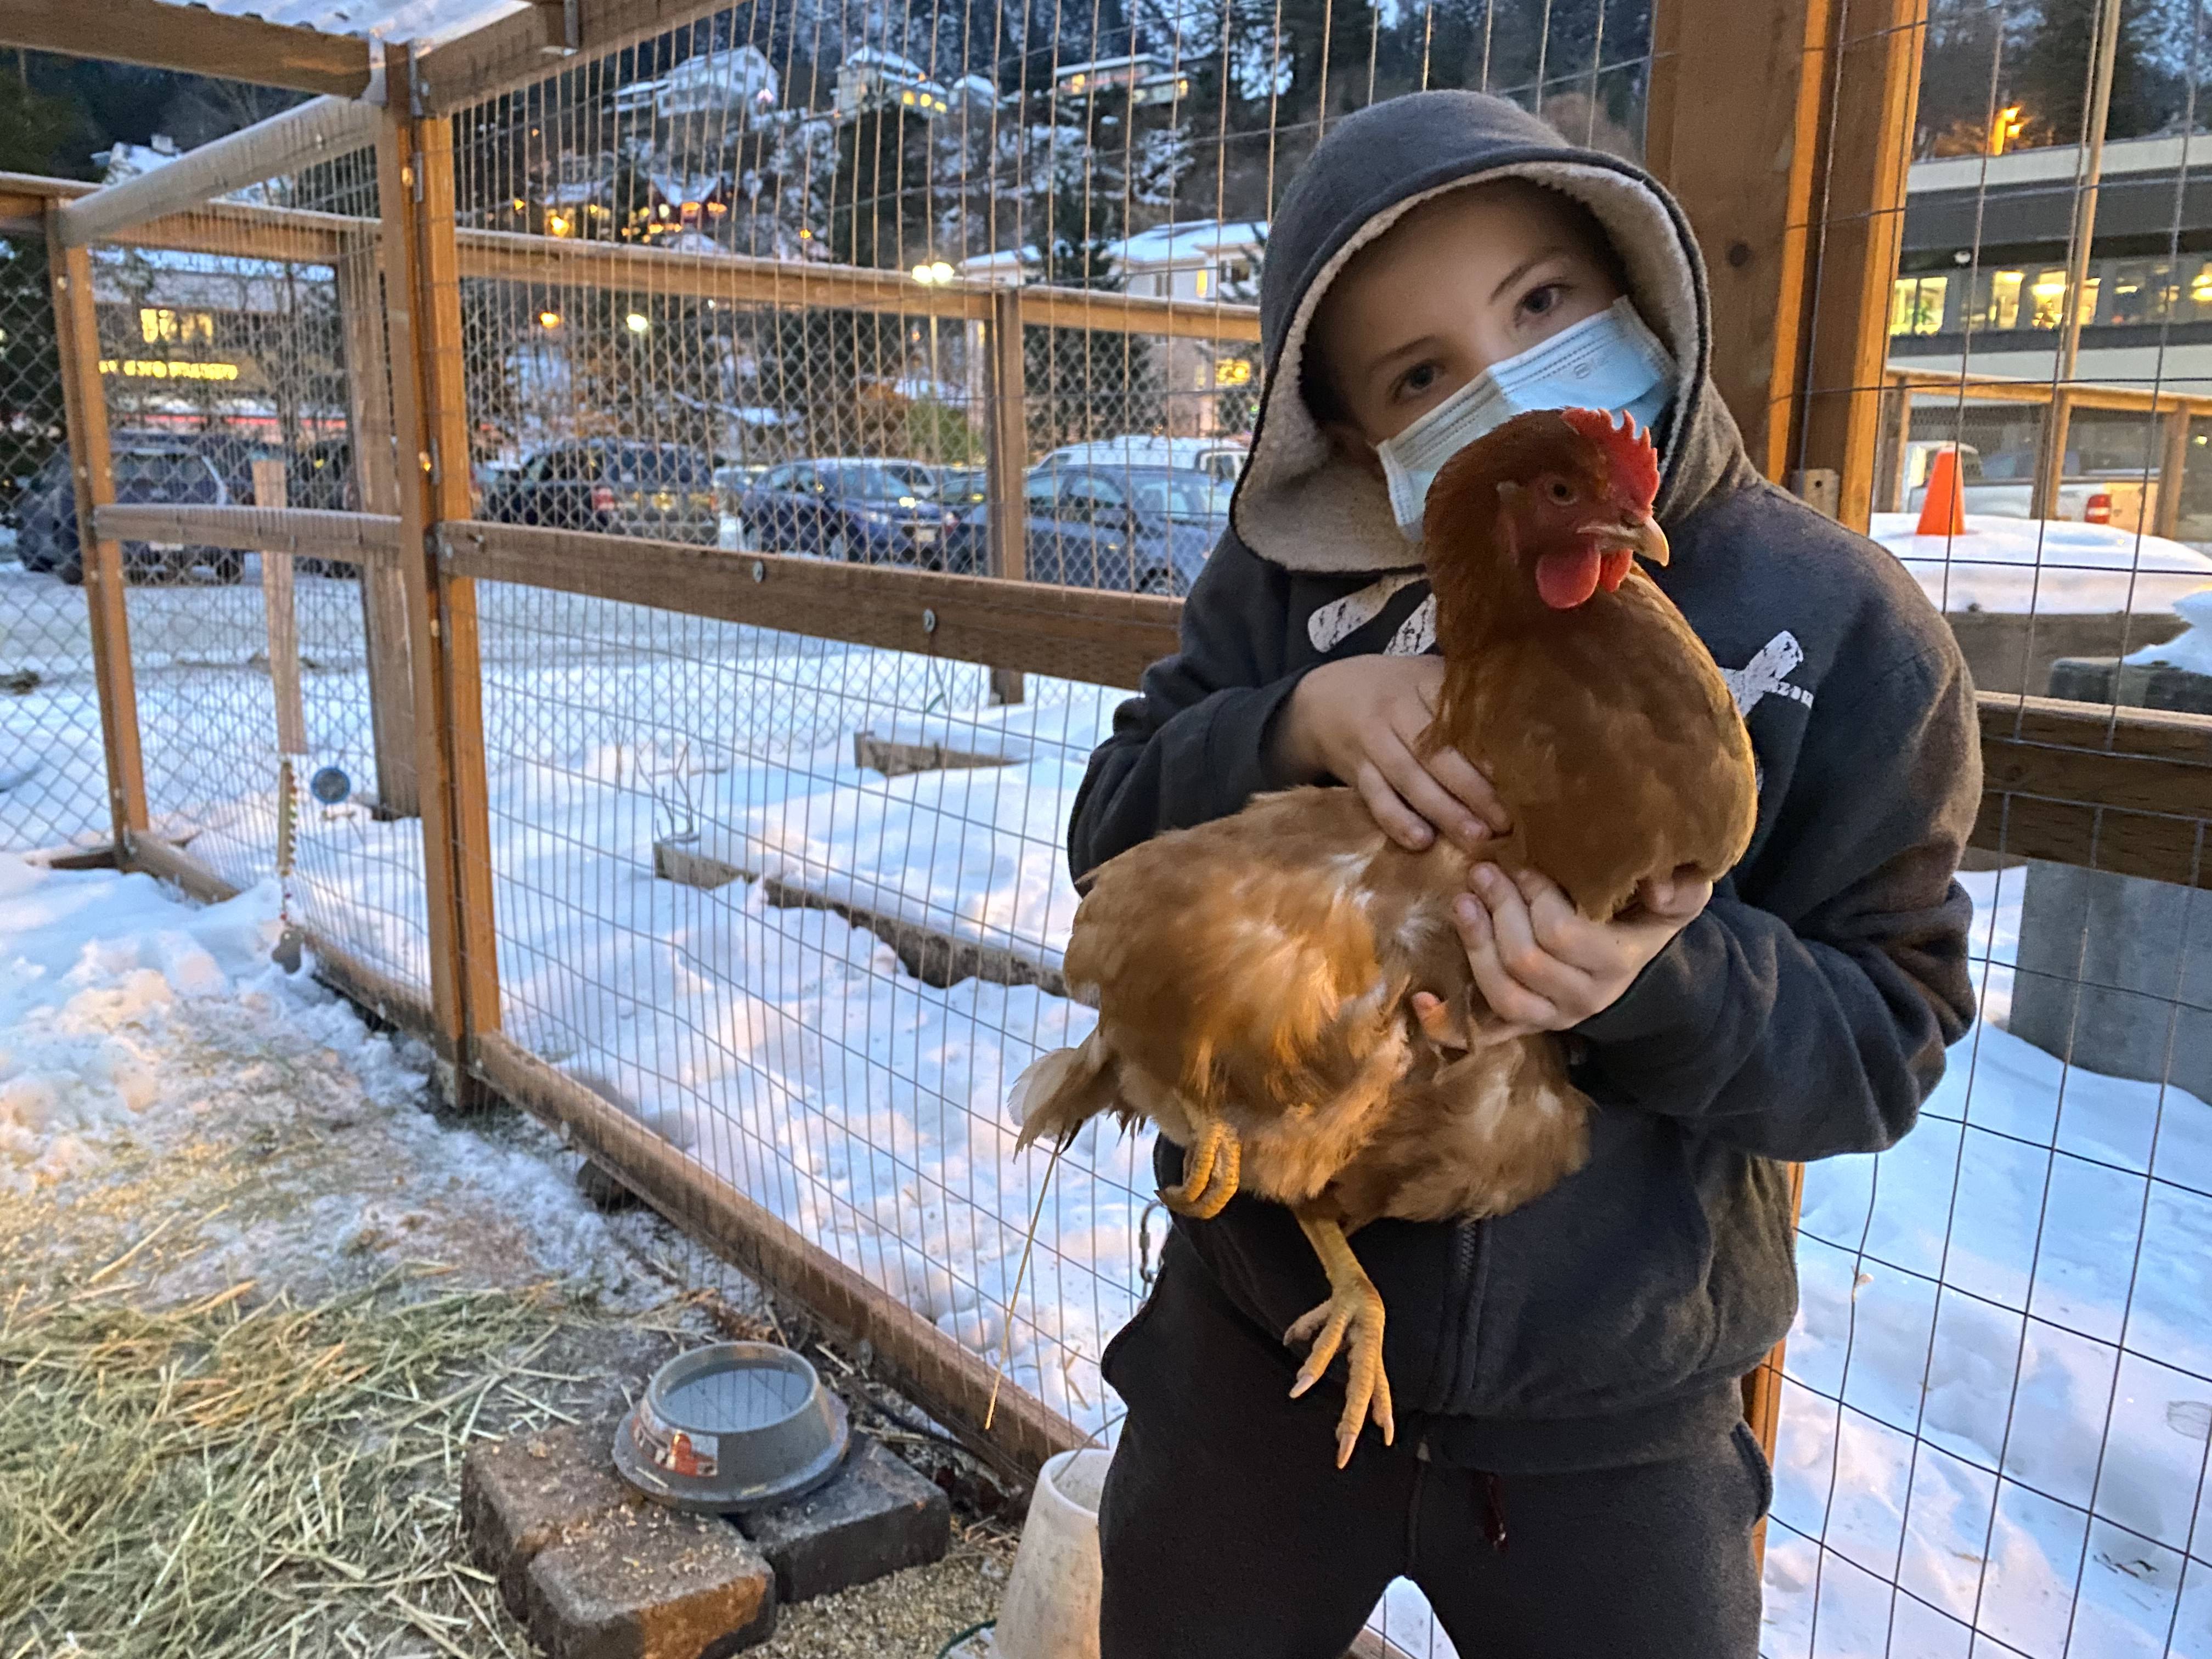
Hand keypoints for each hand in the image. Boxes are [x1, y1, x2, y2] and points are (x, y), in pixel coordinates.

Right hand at [1271, 656, 1508, 852]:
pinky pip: (1376, 797)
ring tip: (1476, 836)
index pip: (1461, 716)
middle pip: (1438, 752)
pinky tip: (1421, 841)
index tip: (1521, 776)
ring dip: (1444, 810)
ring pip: (1410, 778)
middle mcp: (1397, 708)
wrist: (1323, 698)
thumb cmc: (1393, 692)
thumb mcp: (1426, 678)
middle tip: (1505, 820)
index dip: (1490, 748)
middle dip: (1474, 789)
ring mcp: (1373, 740)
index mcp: (1425, 681)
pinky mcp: (1355, 769)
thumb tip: (1527, 733)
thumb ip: (1465, 700)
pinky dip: (1397, 820)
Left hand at [1411, 865, 1710, 1043]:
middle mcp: (1581, 997)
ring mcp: (1550, 1017)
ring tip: (1462, 902)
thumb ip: (1681, 888)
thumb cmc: (1648, 918)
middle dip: (1498, 912)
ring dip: (1474, 947)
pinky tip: (1423, 998)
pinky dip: (1448, 1023)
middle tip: (1482, 872)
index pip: (1562, 935)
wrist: (1641, 970)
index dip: (1535, 899)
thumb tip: (1655, 882)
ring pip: (1501, 995)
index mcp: (1615, 962)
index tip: (1523, 866)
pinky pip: (1484, 1035)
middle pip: (1525, 961)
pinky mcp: (1526, 1027)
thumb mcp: (1679, 898)